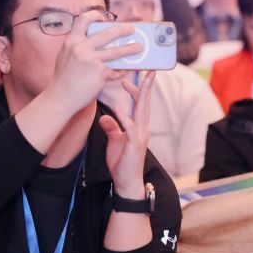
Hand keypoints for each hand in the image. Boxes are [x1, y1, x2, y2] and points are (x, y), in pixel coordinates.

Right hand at [46, 11, 141, 111]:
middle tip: (132, 29)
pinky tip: (125, 70)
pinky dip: (120, 70)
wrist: (61, 97)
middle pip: (107, 34)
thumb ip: (78, 46)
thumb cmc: (64, 77)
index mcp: (71, 41)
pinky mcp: (100, 73)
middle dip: (123, 30)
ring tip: (139, 47)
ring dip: (131, 49)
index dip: (95, 16)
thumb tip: (97, 40)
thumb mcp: (66, 55)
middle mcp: (81, 48)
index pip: (83, 20)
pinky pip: (115, 69)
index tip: (104, 18)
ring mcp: (92, 60)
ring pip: (117, 51)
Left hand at [100, 71, 155, 198]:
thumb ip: (111, 128)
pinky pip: (130, 128)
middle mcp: (142, 128)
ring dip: (138, 97)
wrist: (127, 182)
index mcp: (139, 126)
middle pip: (145, 103)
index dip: (137, 90)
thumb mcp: (114, 141)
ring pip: (141, 112)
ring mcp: (140, 136)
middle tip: (147, 70)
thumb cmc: (122, 162)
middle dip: (146, 86)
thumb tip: (105, 117)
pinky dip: (125, 117)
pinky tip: (119, 108)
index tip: (131, 78)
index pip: (140, 104)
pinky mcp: (134, 145)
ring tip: (131, 83)